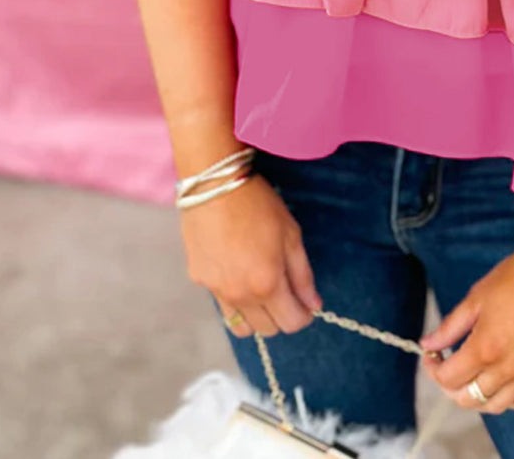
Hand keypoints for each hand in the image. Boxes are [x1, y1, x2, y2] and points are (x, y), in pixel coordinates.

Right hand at [178, 172, 323, 336]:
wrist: (214, 185)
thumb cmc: (258, 205)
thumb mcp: (290, 235)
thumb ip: (303, 276)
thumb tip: (314, 305)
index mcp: (267, 284)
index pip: (291, 323)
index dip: (304, 315)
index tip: (306, 303)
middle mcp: (240, 296)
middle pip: (268, 330)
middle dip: (282, 316)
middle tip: (285, 291)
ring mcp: (216, 290)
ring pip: (241, 326)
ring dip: (257, 316)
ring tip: (261, 287)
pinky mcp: (199, 280)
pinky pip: (222, 303)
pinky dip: (234, 299)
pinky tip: (238, 271)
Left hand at [418, 245, 513, 413]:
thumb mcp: (477, 297)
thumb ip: (450, 327)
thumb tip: (428, 344)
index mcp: (485, 348)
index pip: (448, 378)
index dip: (433, 368)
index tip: (432, 354)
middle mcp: (507, 369)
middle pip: (468, 399)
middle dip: (450, 386)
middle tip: (449, 365)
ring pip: (496, 406)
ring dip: (477, 397)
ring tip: (472, 376)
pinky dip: (509, 400)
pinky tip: (502, 384)